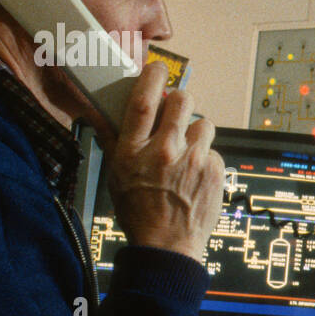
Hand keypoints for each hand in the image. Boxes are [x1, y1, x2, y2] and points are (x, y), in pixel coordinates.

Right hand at [104, 62, 224, 262]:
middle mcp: (164, 152)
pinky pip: (214, 150)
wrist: (167, 246)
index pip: (143, 100)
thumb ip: (111, 138)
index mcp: (133, 151)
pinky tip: (195, 175)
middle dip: (180, 102)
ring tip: (186, 151)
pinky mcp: (216, 171)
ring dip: (196, 132)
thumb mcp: (114, 174)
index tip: (158, 69)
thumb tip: (99, 110)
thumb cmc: (138, 211)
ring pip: (204, 123)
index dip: (152, 76)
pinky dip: (207, 158)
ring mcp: (194, 161)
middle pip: (182, 100)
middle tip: (176, 114)